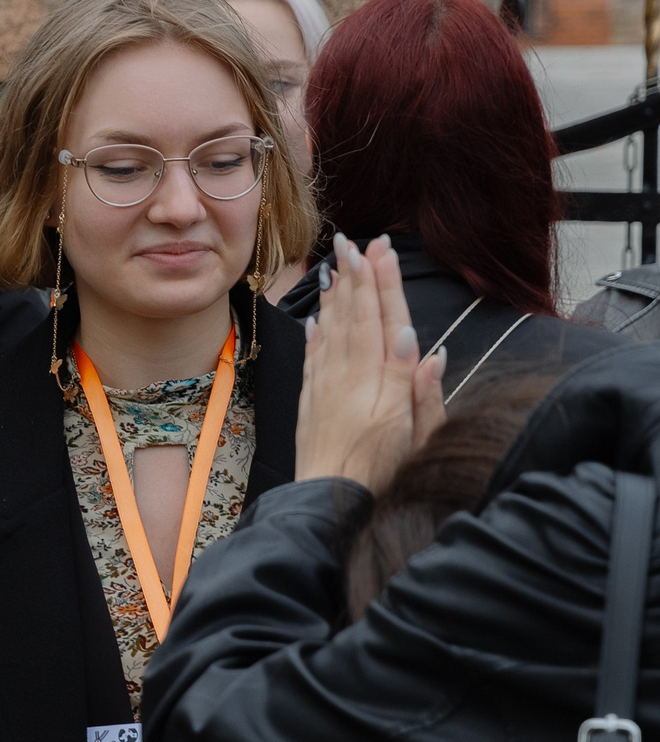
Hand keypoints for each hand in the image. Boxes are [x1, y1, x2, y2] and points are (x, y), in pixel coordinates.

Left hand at [295, 235, 446, 491]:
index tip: (381, 252)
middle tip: (354, 242)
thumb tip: (431, 350)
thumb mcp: (420, 437)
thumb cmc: (383, 474)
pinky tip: (318, 315)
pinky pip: (313, 357)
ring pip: (333, 330)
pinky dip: (316, 332)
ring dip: (336, 295)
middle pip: (357, 317)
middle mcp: (353, 377)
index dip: (384, 284)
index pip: (387, 321)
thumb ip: (424, 393)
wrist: (329, 500)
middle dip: (358, 277)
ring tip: (336, 264)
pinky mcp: (311, 400)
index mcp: (385, 382)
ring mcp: (327, 386)